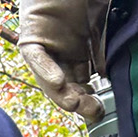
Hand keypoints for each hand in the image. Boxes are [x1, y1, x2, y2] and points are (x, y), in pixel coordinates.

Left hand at [17, 0, 105, 119]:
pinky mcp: (30, 36)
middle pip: (65, 85)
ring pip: (48, 78)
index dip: (89, 97)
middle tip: (93, 112)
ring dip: (62, 93)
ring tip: (75, 104)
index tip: (101, 109)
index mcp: (76, 52)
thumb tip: (108, 74)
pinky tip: (58, 82)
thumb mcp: (99, 23)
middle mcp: (59, 53)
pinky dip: (46, 70)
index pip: (80, 82)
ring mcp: (44, 46)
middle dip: (78, 101)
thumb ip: (103, 48)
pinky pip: (36, 58)